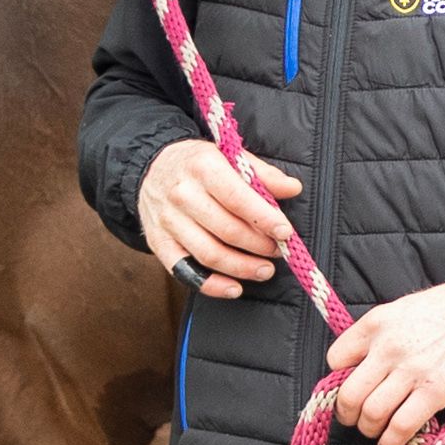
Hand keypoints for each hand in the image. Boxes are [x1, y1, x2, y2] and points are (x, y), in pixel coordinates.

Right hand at [139, 137, 301, 297]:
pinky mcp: (159, 243)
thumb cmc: (198, 164)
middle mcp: (182, 194)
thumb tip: (292, 188)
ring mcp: (169, 221)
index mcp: (203, 167)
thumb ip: (262, 173)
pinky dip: (212, 285)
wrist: (151, 168)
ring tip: (264, 270)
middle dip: (259, 245)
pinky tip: (234, 288)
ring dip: (242, 267)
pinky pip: (185, 271)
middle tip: (278, 251)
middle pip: (227, 230)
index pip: (238, 198)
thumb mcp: (228, 156)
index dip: (264, 219)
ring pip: (209, 254)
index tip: (285, 232)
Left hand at [323, 284, 444, 444]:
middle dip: (347, 415)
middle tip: (354, 419)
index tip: (349, 387)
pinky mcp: (433, 393)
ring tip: (375, 431)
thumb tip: (354, 367)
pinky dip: (391, 442)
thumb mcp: (396, 311)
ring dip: (368, 430)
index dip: (338, 379)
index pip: (335, 360)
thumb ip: (372, 336)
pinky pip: (401, 425)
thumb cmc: (439, 311)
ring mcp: (410, 372)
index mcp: (374, 325)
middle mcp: (387, 349)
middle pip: (349, 395)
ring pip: (372, 414)